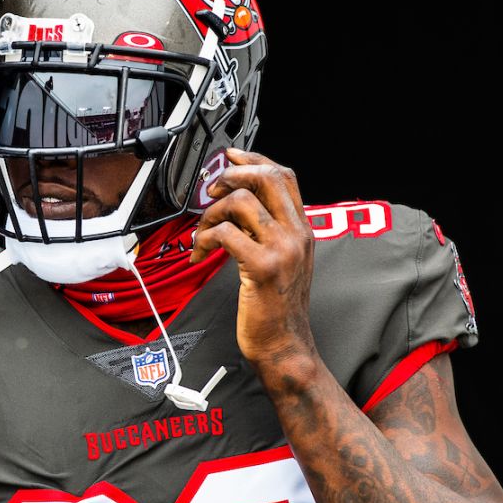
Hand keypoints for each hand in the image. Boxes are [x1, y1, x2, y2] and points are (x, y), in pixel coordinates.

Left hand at [190, 147, 317, 371]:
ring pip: (241, 201)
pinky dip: (204, 239)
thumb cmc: (276, 307)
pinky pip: (226, 233)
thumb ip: (268, 230)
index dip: (254, 158)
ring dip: (210, 213)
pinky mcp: (262, 267)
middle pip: (266, 177)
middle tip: (211, 193)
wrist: (284, 346)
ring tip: (203, 235)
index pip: (284, 175)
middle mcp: (297, 234)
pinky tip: (200, 254)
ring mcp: (283, 249)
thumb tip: (236, 201)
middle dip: (230, 176)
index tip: (229, 157)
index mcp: (302, 229)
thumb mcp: (282, 260)